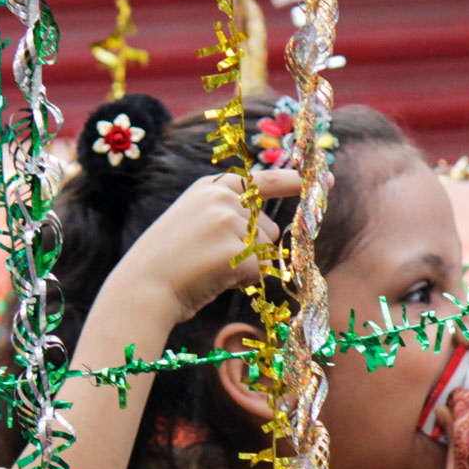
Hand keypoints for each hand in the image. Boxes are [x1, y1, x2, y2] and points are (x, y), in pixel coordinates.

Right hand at [109, 169, 304, 324]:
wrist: (141, 289)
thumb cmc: (165, 263)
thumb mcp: (190, 221)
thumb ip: (223, 213)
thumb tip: (270, 228)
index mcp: (209, 187)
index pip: (262, 180)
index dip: (295, 182)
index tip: (326, 180)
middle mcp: (222, 197)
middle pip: (267, 226)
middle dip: (251, 248)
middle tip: (211, 259)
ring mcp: (229, 221)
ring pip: (266, 248)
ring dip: (247, 264)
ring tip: (208, 268)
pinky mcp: (237, 250)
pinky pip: (261, 270)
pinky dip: (243, 281)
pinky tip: (214, 279)